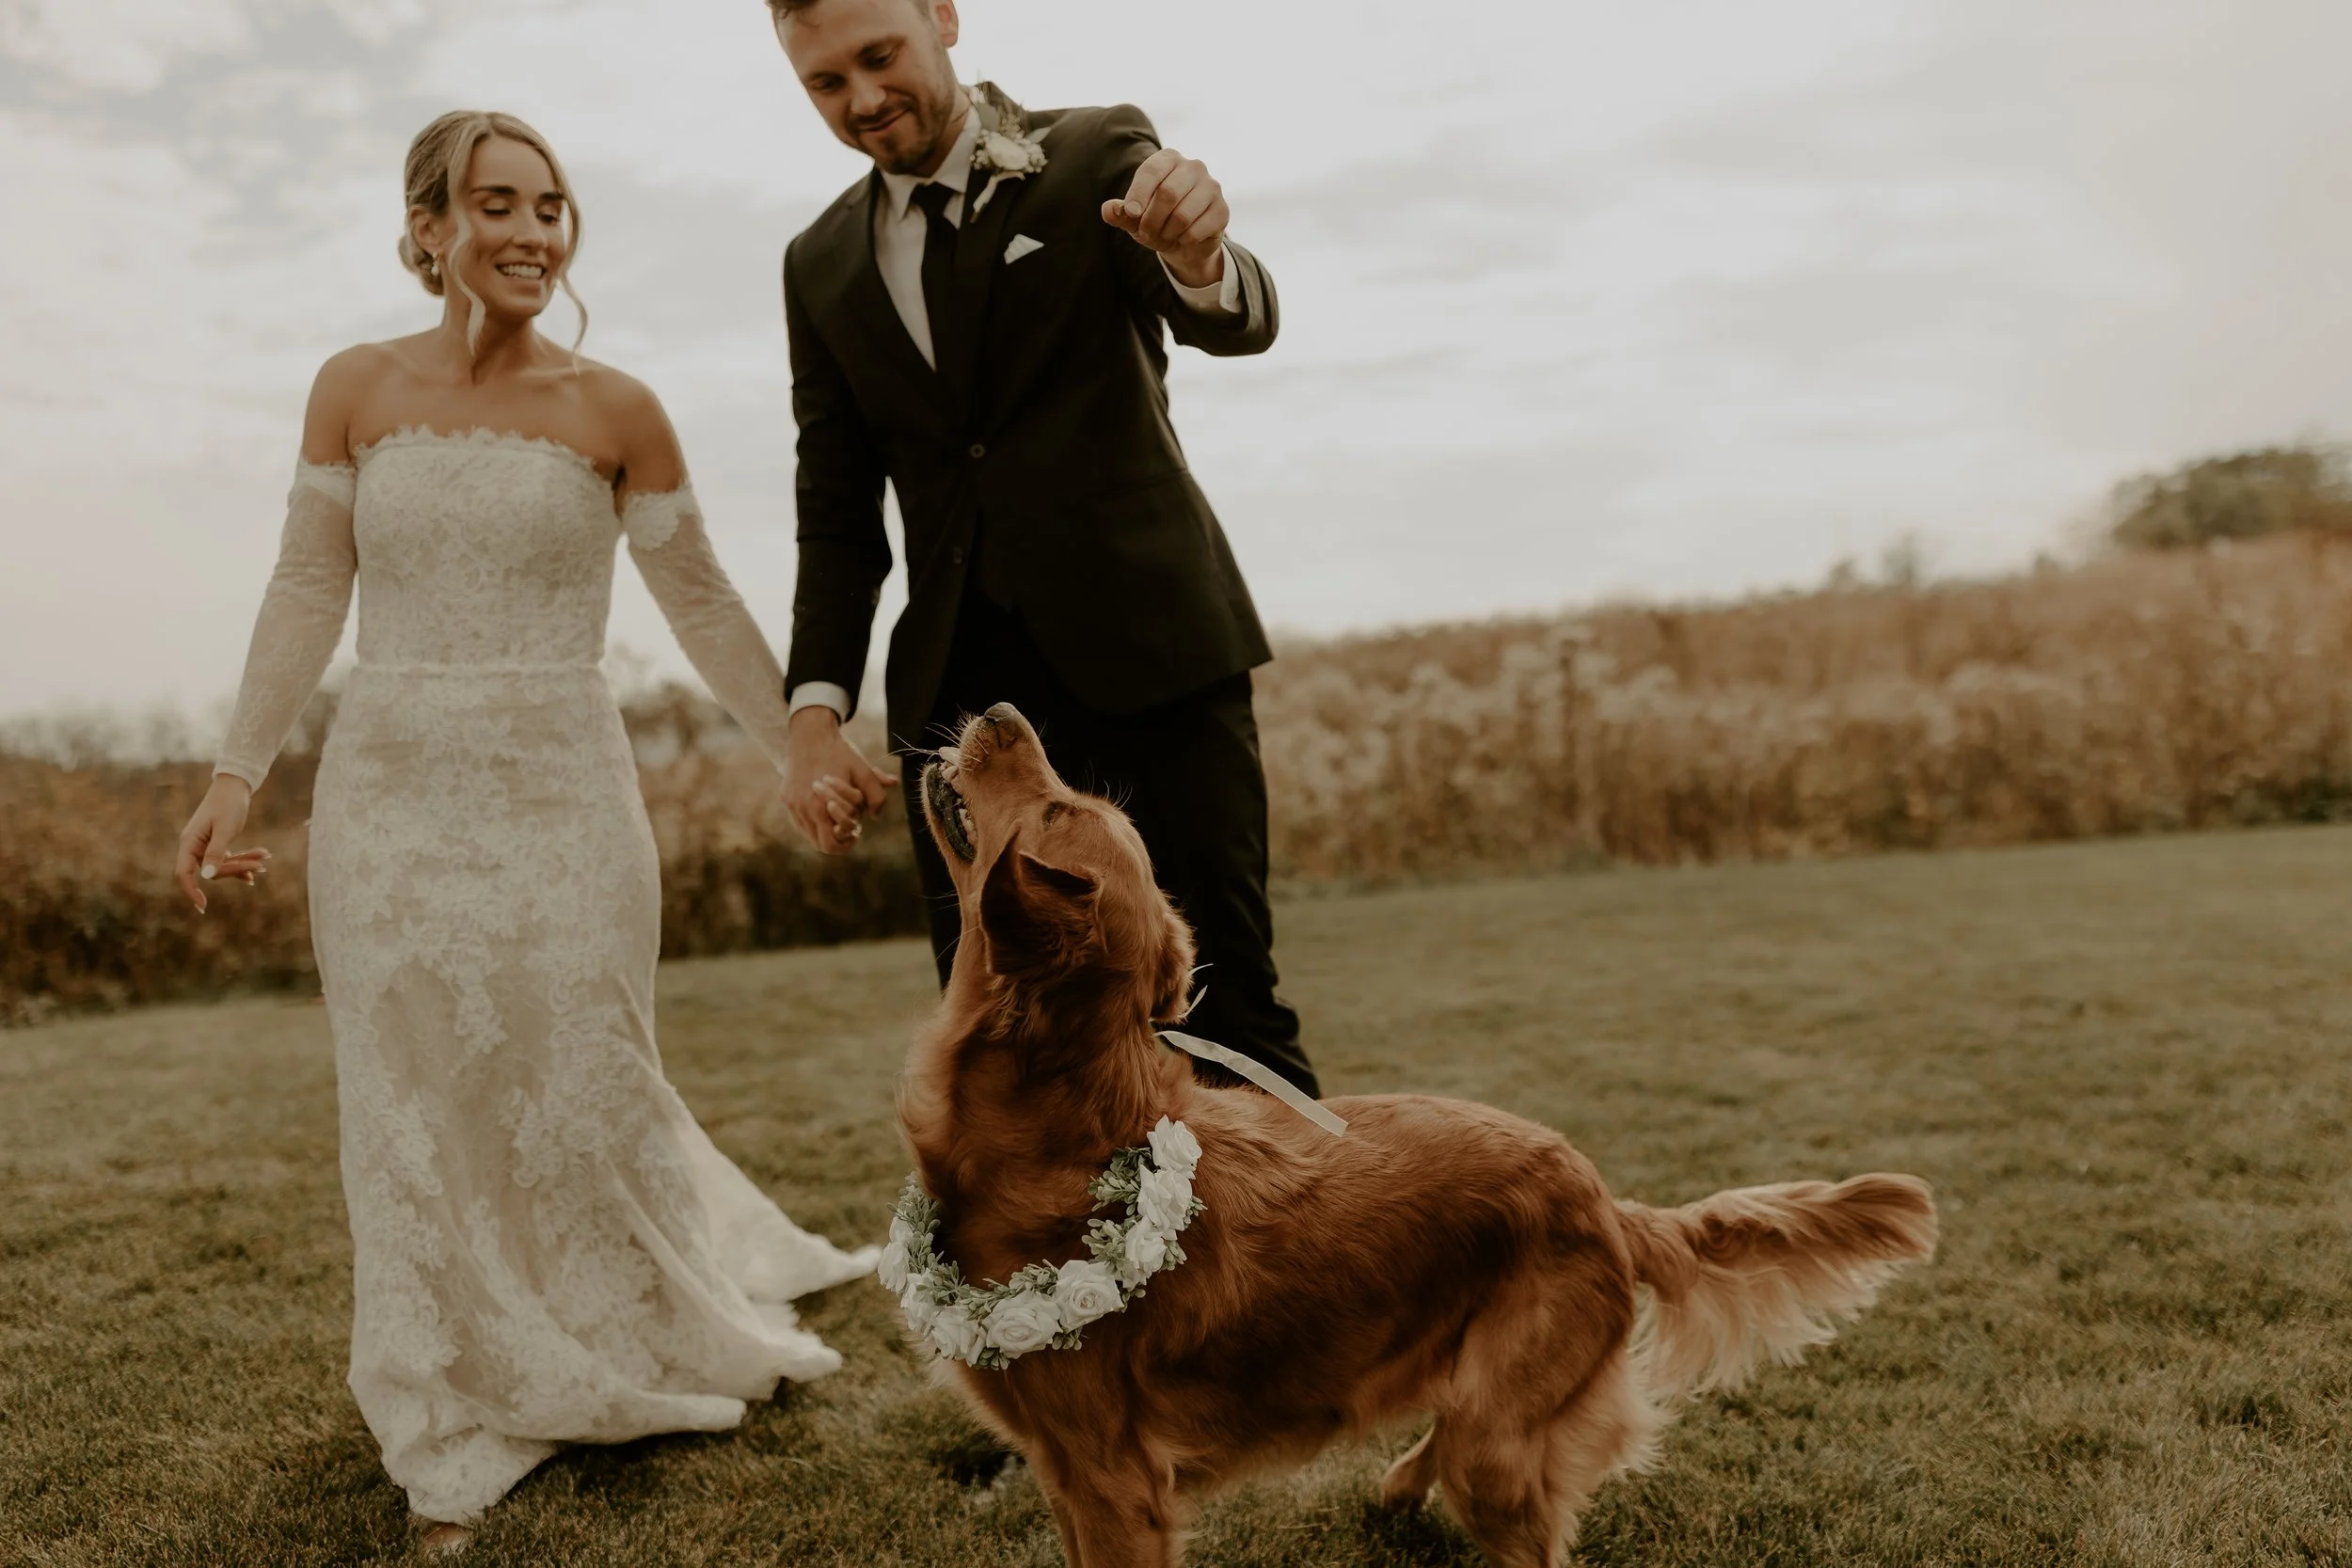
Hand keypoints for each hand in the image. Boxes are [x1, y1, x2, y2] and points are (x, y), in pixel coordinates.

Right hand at [175, 776, 271, 913]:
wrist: (235, 785)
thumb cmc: (228, 804)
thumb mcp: (225, 830)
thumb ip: (216, 853)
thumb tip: (206, 877)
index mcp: (189, 843)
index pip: (184, 874)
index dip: (192, 891)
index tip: (203, 906)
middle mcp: (193, 845)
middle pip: (211, 870)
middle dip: (236, 869)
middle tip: (261, 864)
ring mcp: (204, 845)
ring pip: (222, 865)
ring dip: (243, 863)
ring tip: (265, 857)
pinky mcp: (216, 843)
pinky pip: (227, 858)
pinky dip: (242, 860)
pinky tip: (259, 862)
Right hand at [782, 706, 894, 855]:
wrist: (811, 734)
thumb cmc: (838, 753)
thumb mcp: (863, 771)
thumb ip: (875, 795)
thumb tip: (876, 816)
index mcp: (821, 807)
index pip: (831, 845)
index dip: (848, 841)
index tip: (857, 830)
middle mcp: (803, 810)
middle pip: (820, 844)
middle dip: (838, 838)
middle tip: (850, 826)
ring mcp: (792, 805)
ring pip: (809, 834)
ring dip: (825, 829)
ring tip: (837, 813)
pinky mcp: (786, 799)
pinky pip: (800, 821)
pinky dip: (814, 820)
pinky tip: (825, 805)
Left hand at [1101, 147, 1228, 289]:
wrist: (1184, 242)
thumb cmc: (1156, 221)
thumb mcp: (1134, 218)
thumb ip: (1120, 213)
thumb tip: (1108, 210)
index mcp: (1168, 159)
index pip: (1151, 171)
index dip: (1138, 194)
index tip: (1131, 214)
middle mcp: (1193, 166)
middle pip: (1168, 193)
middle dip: (1152, 219)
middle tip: (1146, 231)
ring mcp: (1212, 186)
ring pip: (1183, 214)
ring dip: (1167, 232)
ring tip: (1165, 234)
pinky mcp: (1222, 209)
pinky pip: (1198, 230)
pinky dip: (1184, 240)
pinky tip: (1184, 237)